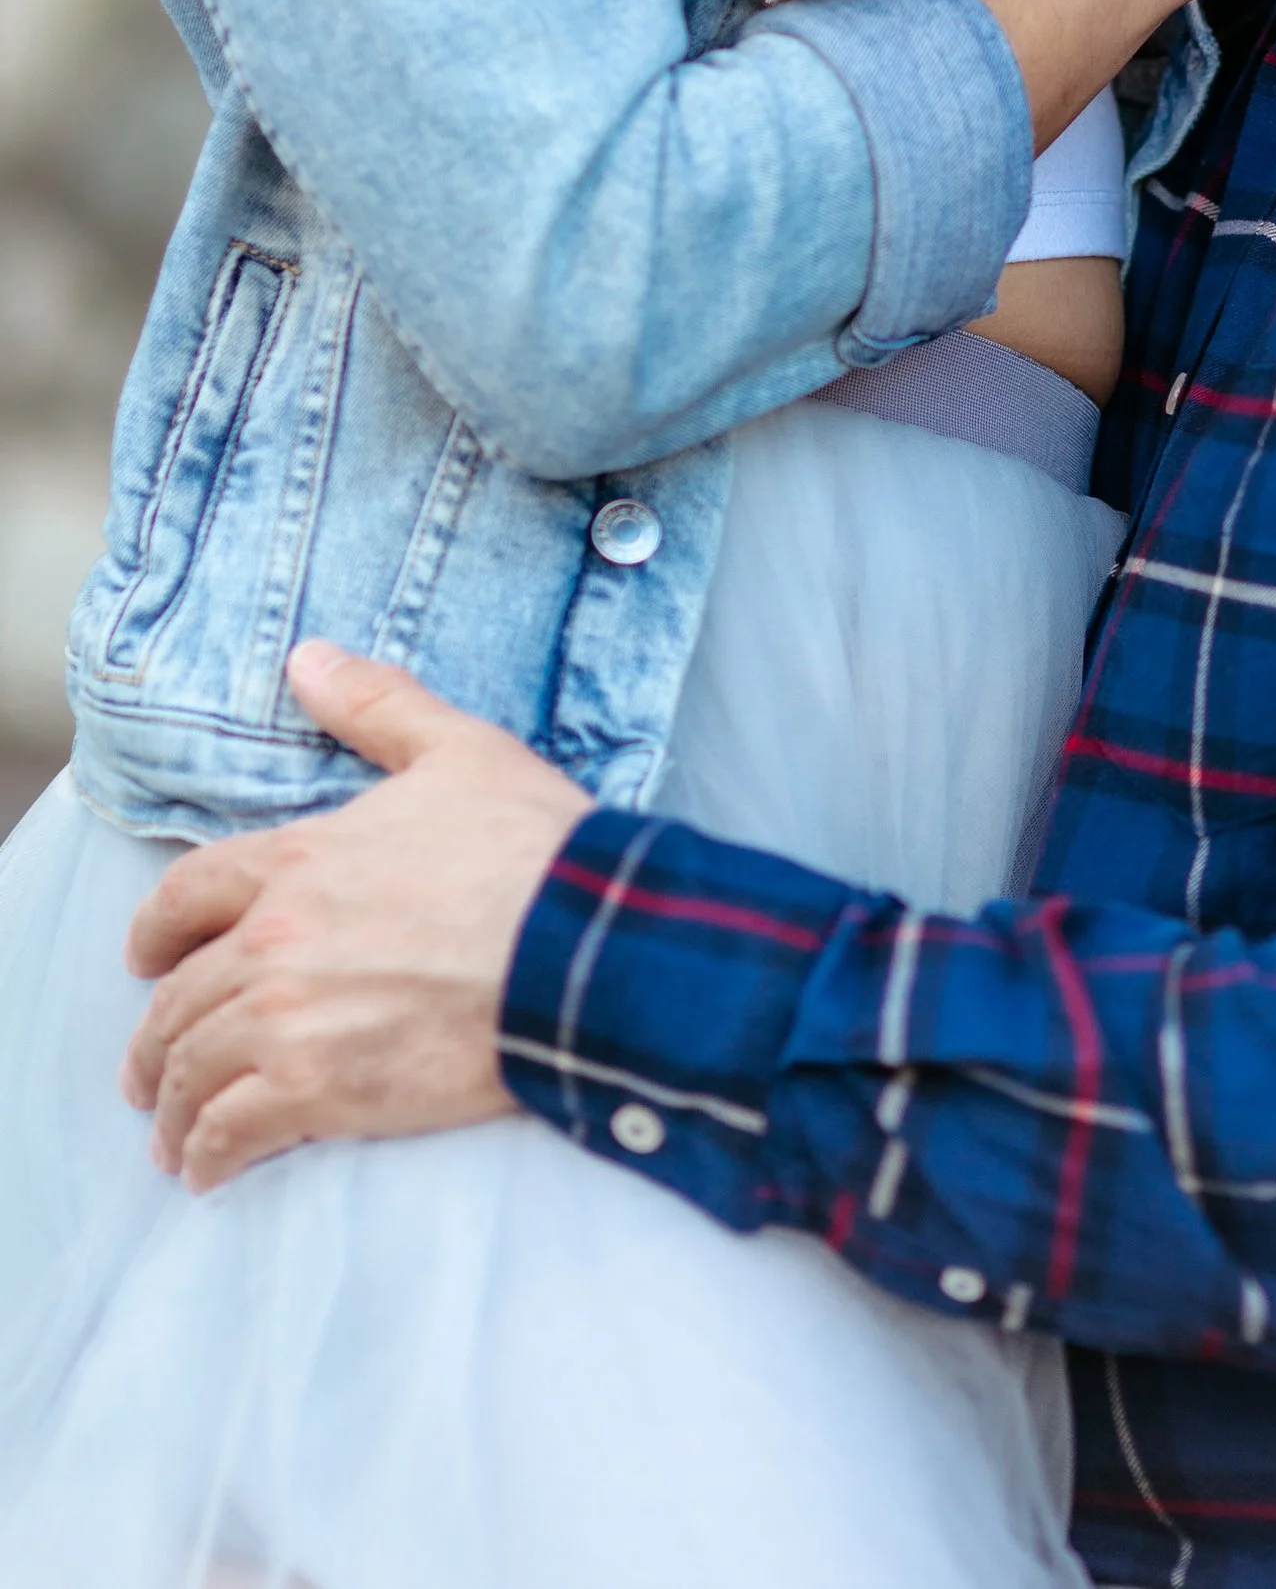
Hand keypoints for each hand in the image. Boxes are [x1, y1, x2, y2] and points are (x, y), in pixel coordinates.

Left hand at [121, 640, 586, 1191]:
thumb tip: (309, 659)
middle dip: (156, 1038)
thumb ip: (377, 706)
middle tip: (149, 1069)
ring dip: (172, 1103)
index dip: (154, 930)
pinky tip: (206, 1170)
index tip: (142, 958)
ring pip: (193, 1068)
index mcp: (299, 859)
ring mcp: (288, 1020)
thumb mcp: (459, 750)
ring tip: (173, 1132)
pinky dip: (207, 1155)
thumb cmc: (531, 849)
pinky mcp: (317, 1092)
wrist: (579, 949)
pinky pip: (229, 1133)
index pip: (188, 895)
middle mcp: (273, 941)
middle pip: (179, 997)